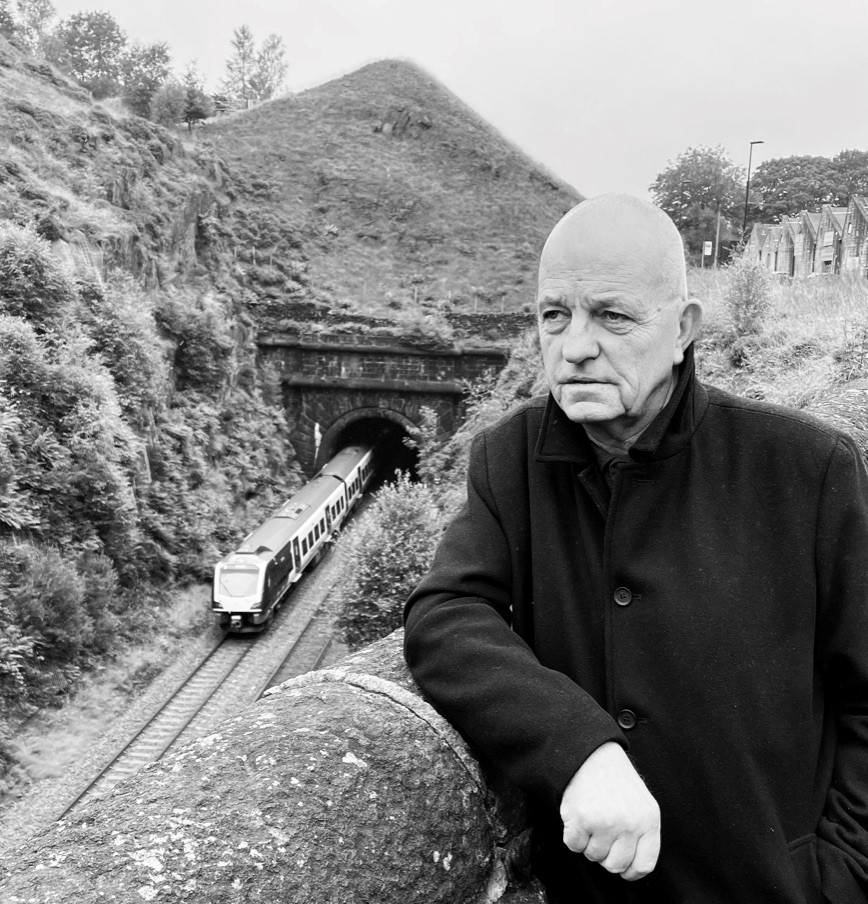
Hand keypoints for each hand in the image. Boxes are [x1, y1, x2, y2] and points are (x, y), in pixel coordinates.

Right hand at [560, 741, 660, 880]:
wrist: (591, 753)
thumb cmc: (616, 780)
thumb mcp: (642, 803)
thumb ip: (642, 834)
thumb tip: (632, 866)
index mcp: (649, 821)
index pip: (644, 865)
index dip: (629, 870)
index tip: (621, 863)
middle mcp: (630, 824)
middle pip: (615, 865)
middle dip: (605, 854)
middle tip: (601, 833)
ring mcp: (605, 823)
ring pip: (593, 856)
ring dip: (588, 842)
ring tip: (591, 818)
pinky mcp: (581, 819)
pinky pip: (573, 845)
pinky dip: (572, 835)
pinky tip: (578, 816)